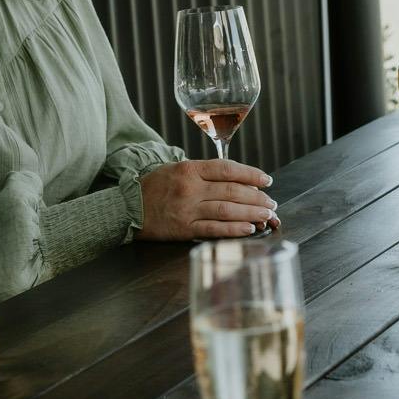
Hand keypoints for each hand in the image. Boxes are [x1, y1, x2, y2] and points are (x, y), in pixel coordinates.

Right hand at [136, 159, 279, 239]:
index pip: (227, 169)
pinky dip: (234, 229)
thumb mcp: (176, 169)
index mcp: (189, 169)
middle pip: (232, 190)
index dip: (251, 174)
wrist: (127, 207)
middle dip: (256, 197)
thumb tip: (238, 180)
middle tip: (270, 203)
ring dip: (251, 213)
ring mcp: (187, 209)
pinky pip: (214, 229)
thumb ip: (203, 172)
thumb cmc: (155, 187)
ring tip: (266, 215)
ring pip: (227, 210)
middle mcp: (190, 188)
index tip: (266, 180)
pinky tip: (249, 228)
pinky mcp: (183, 229)